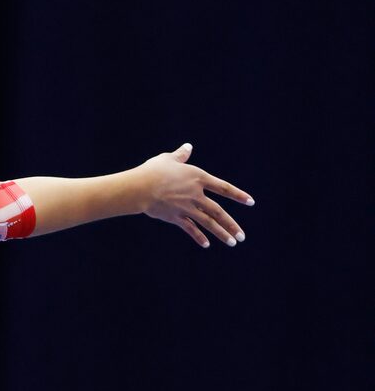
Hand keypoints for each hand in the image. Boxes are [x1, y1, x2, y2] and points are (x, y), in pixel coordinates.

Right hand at [137, 142, 253, 248]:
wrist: (139, 187)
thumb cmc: (152, 170)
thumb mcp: (168, 159)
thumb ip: (181, 155)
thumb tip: (188, 147)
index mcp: (198, 177)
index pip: (223, 188)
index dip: (238, 195)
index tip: (251, 202)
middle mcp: (196, 194)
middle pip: (218, 211)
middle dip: (231, 224)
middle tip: (242, 236)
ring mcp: (187, 207)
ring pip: (208, 223)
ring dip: (222, 234)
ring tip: (233, 243)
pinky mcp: (175, 217)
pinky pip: (190, 229)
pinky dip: (199, 237)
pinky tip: (207, 244)